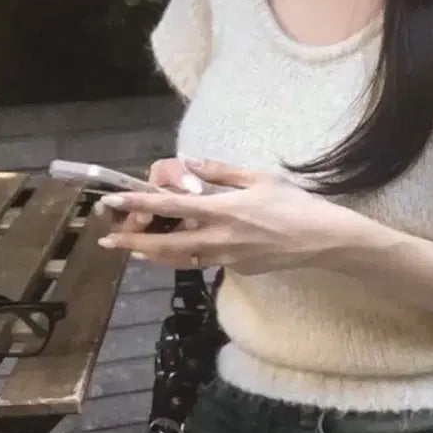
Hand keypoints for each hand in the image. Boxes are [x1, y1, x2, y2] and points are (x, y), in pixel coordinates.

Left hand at [96, 159, 362, 273]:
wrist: (322, 239)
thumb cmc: (294, 203)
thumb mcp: (259, 177)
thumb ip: (220, 172)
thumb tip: (189, 163)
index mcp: (222, 210)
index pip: (170, 207)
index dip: (139, 203)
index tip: (113, 201)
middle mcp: (219, 238)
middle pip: (166, 244)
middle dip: (134, 242)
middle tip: (109, 240)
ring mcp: (229, 258)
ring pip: (182, 259)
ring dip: (155, 255)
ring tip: (135, 251)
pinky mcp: (240, 269)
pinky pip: (206, 262)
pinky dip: (186, 257)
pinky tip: (180, 251)